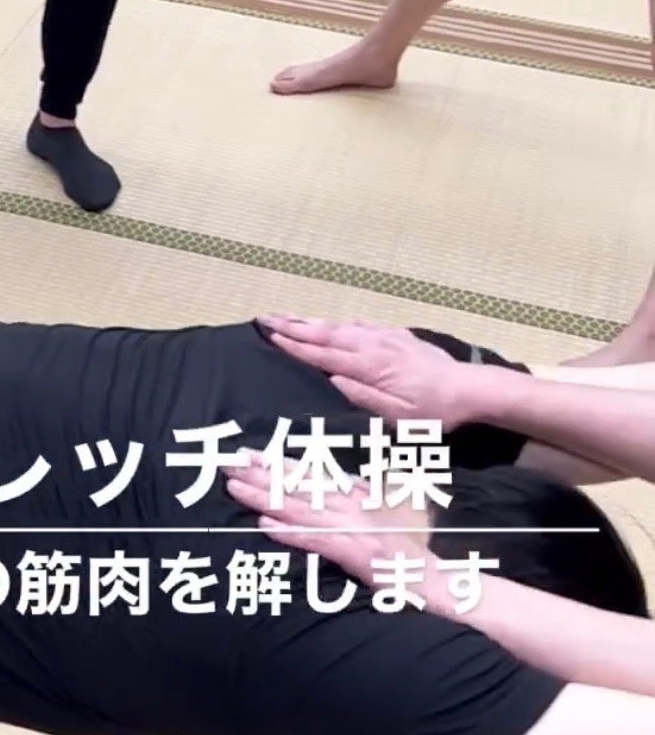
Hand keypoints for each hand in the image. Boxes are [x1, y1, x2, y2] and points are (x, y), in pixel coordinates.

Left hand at [226, 452, 440, 594]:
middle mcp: (350, 505)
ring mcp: (351, 528)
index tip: (247, 453)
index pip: (308, 474)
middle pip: (297, 486)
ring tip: (236, 488)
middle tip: (227, 462)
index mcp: (354, 493)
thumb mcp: (379, 509)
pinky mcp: (353, 553)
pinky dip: (290, 533)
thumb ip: (353, 493)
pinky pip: (315, 541)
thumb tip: (325, 478)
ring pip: (299, 509)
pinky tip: (265, 526)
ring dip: (265, 498)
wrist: (433, 581)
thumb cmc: (404, 549)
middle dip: (260, 474)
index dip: (275, 463)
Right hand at [258, 315, 479, 427]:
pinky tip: (333, 324)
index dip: (294, 345)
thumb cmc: (434, 411)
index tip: (269, 335)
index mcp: (369, 366)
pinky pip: (359, 325)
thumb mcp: (398, 417)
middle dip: (293, 325)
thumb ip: (362, 396)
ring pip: (340, 326)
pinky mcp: (397, 336)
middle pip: (325, 333)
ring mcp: (384, 337)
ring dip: (311, 321)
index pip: (323, 354)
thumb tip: (331, 377)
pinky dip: (338, 323)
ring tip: (287, 318)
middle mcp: (372, 345)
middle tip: (264, 318)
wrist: (470, 389)